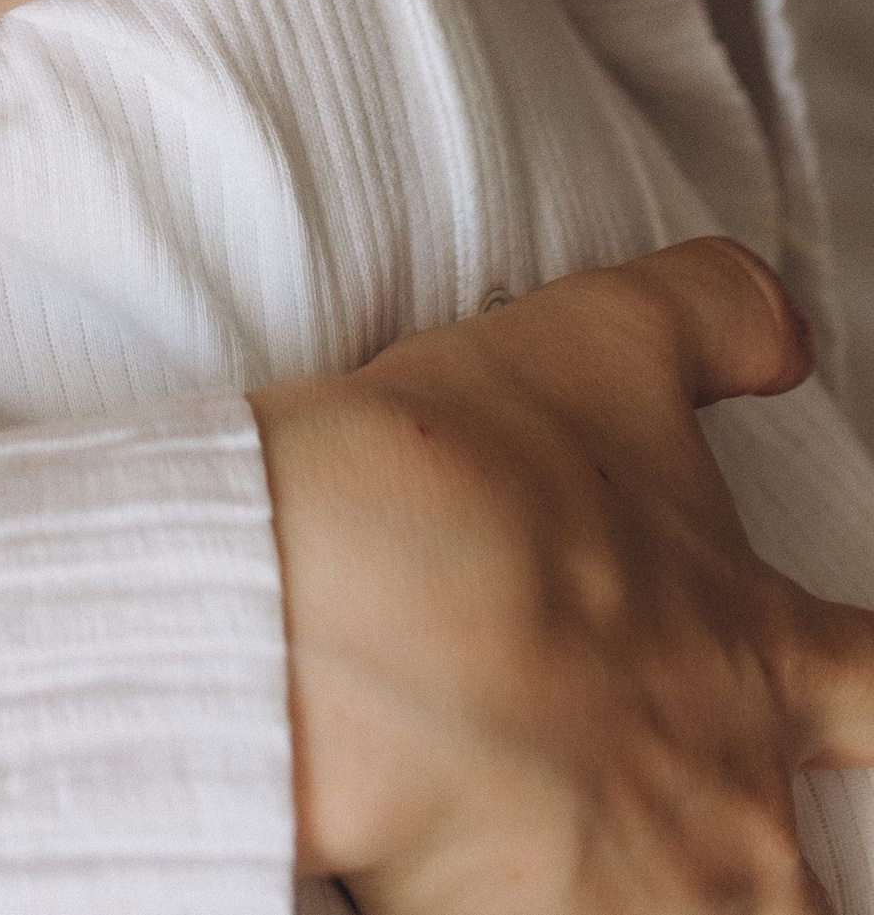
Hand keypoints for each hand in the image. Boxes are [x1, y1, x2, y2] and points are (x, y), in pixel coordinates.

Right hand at [258, 238, 873, 908]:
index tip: (845, 707)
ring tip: (599, 869)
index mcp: (764, 659)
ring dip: (668, 898)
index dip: (873, 697)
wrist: (352, 594)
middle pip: (810, 888)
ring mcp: (661, 902)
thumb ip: (716, 317)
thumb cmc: (471, 473)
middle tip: (689, 831)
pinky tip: (491, 889)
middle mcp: (740, 806)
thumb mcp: (604, 338)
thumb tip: (789, 335)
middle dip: (756, 863)